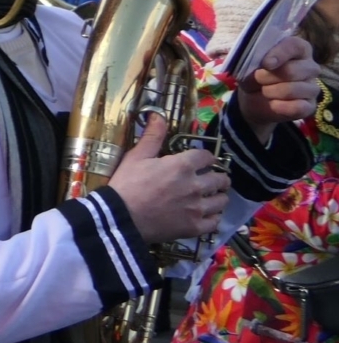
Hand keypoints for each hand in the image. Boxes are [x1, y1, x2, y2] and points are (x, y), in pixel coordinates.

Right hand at [105, 115, 225, 243]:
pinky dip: (212, 218)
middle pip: (221, 179)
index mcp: (183, 165)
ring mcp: (197, 208)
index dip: (206, 158)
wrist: (120, 218)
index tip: (202, 162)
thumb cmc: (126, 185)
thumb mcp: (136, 157)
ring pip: (222, 200)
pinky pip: (215, 222)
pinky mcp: (195, 227)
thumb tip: (159, 114)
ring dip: (217, 197)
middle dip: (217, 177)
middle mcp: (196, 185)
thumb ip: (152, 137)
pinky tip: (205, 216)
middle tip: (210, 180)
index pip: (207, 157)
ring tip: (210, 198)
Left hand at [235, 35, 319, 140]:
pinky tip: (272, 104)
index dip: (280, 54)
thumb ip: (248, 57)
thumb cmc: (255, 74)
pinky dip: (281, 106)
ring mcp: (312, 87)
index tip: (266, 63)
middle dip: (268, 77)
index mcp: (298, 49)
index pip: (294, 46)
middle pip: (292, 71)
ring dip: (271, 92)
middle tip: (258, 79)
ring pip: (293, 89)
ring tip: (264, 91)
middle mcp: (310, 67)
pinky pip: (299, 107)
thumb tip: (247, 60)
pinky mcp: (310, 105)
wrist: (254, 98)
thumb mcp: (247, 63)